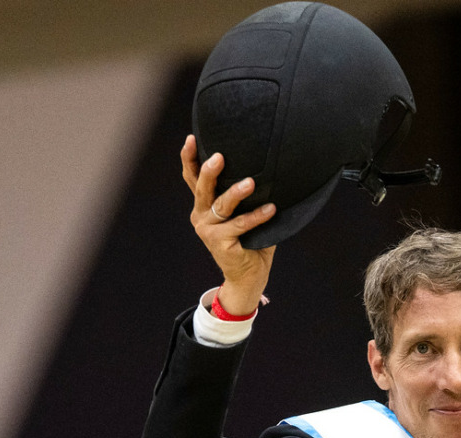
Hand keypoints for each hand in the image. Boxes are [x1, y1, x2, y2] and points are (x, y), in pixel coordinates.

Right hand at [180, 135, 276, 316]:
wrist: (249, 277)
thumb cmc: (251, 241)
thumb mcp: (245, 214)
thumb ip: (246, 195)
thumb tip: (267, 167)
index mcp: (204, 206)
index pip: (192, 178)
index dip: (189, 158)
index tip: (191, 138)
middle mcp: (200, 215)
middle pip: (201, 187)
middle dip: (209, 170)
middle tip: (220, 156)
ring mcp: (207, 229)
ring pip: (221, 205)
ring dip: (236, 193)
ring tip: (251, 182)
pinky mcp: (219, 243)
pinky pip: (240, 225)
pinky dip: (257, 216)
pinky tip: (271, 208)